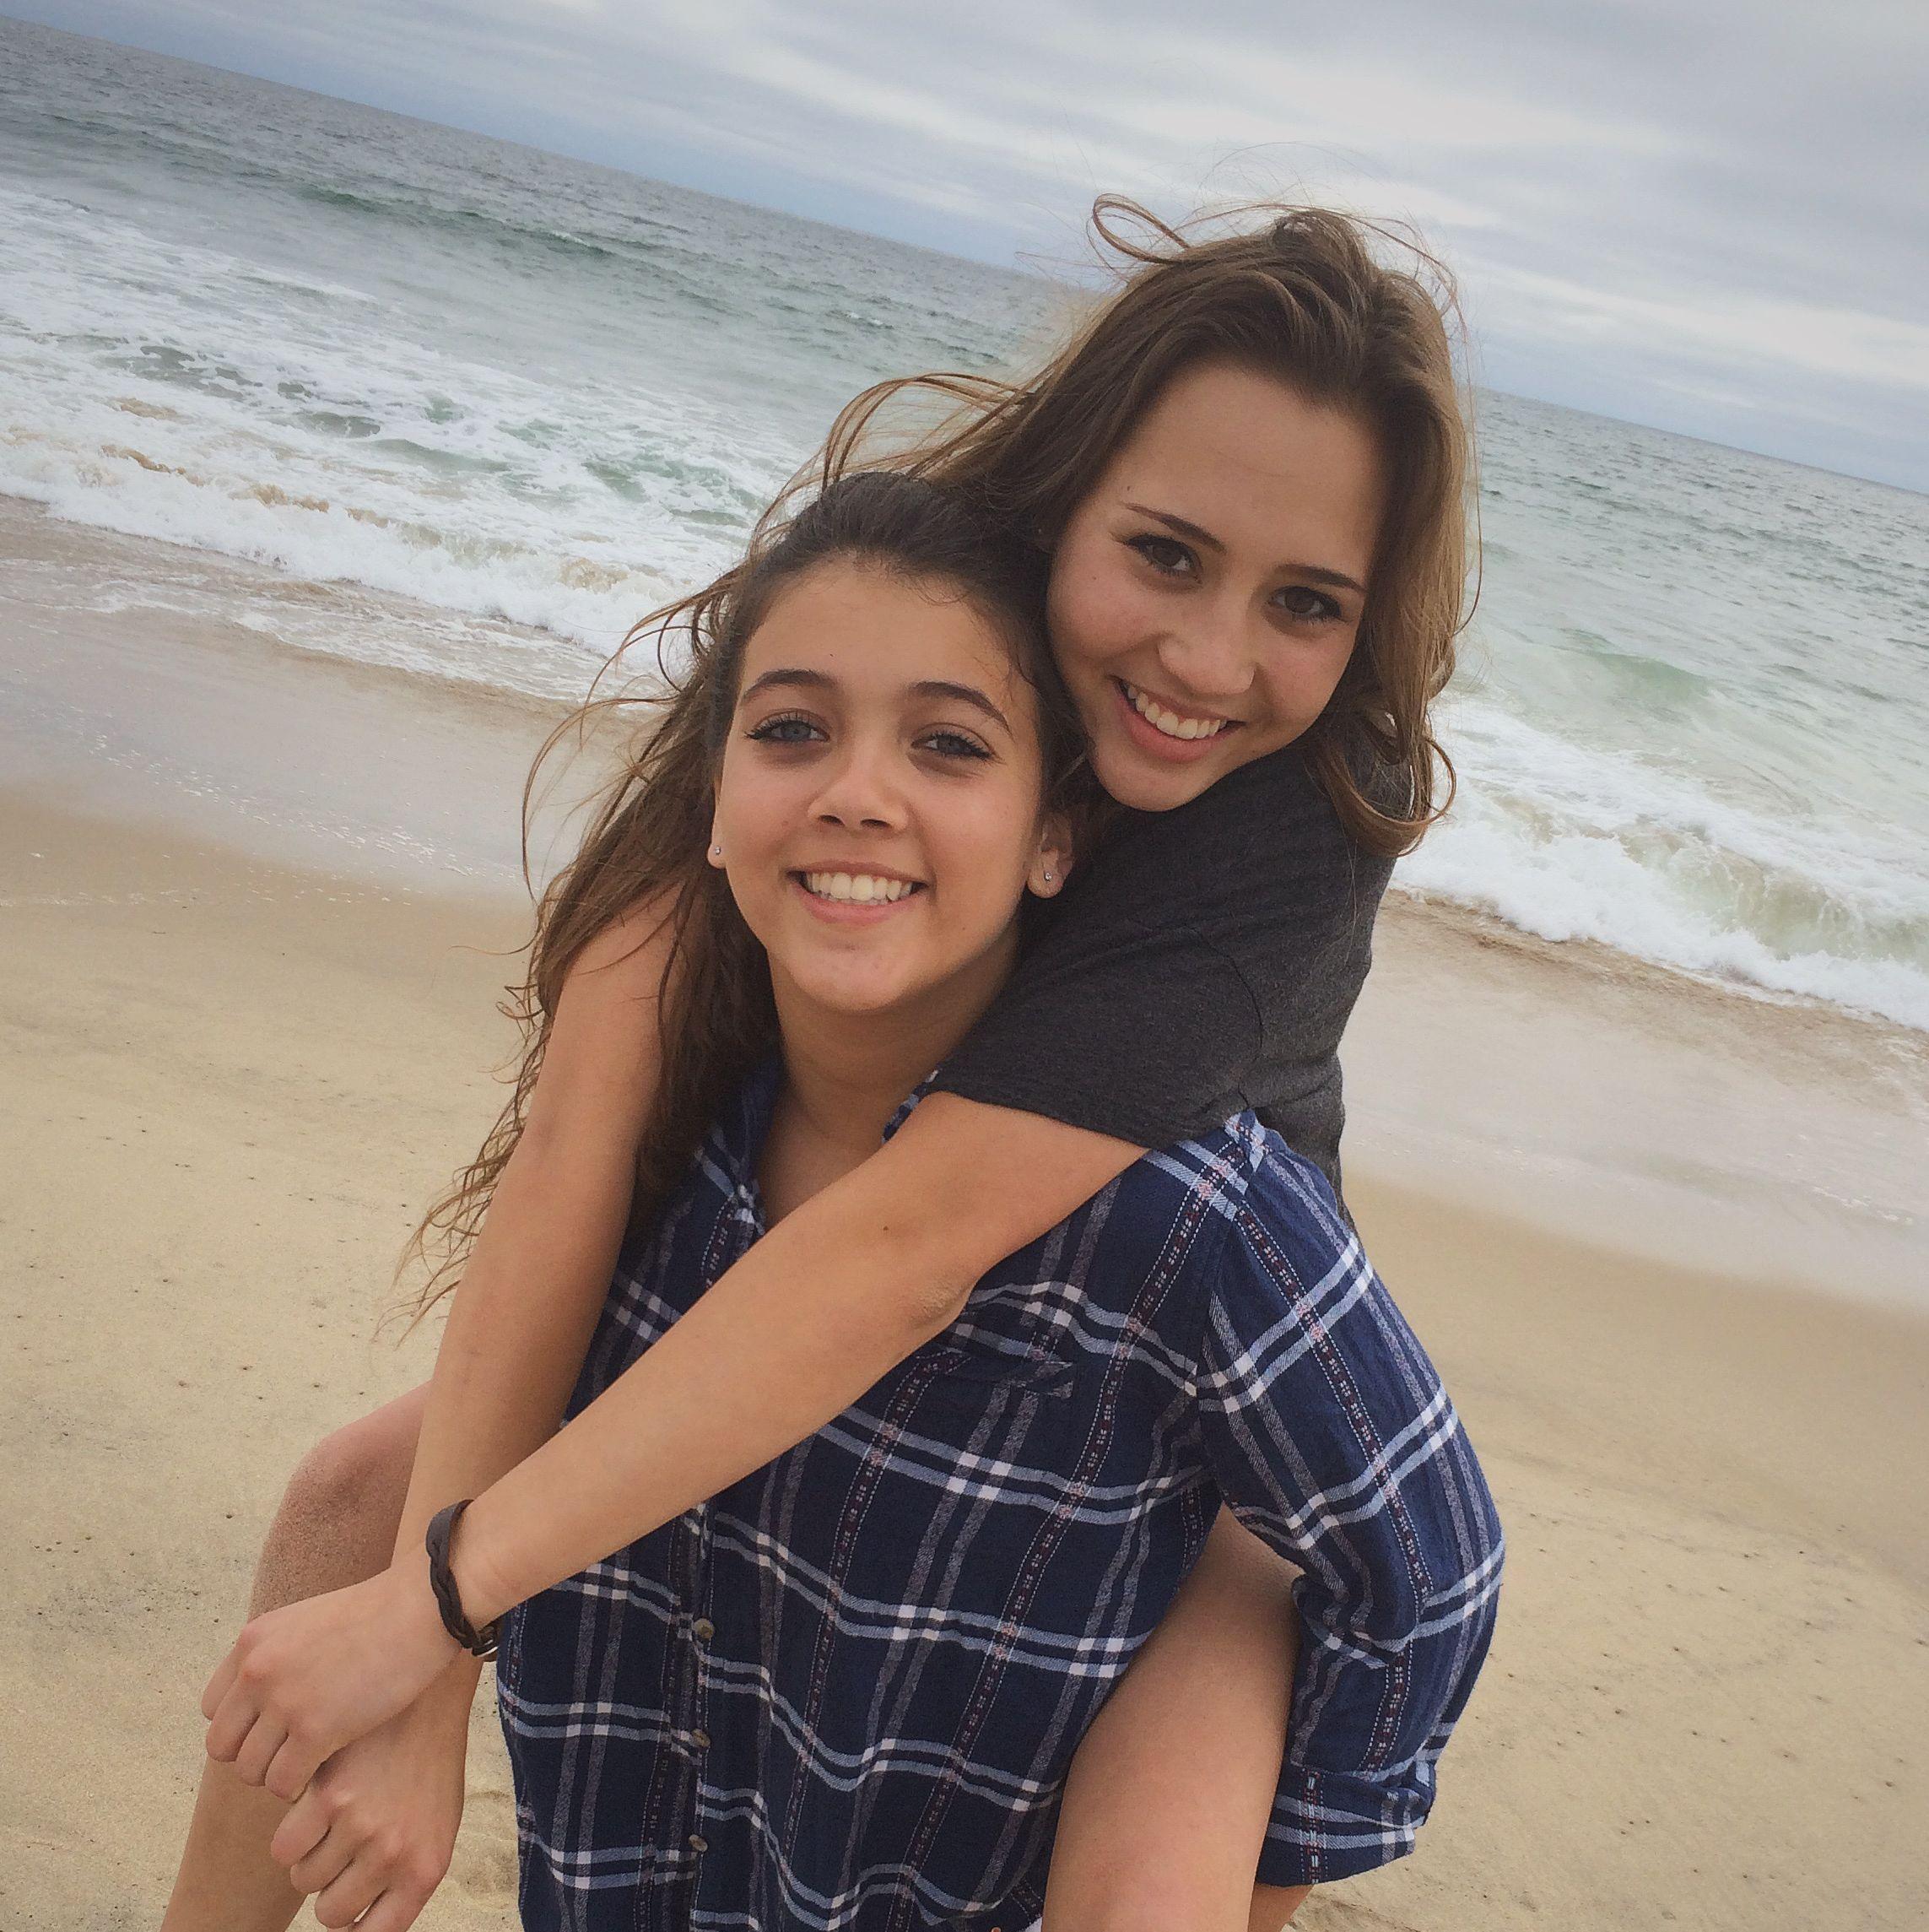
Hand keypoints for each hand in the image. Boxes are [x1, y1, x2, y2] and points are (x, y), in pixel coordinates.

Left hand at [201, 1556, 460, 1800]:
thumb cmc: (379, 1615)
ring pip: (250, 1770)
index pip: (214, 1709)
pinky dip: (297, 1788)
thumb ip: (278, 1655)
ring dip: (276, 1776)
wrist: (423, 1606)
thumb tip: (262, 1697)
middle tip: (290, 1754)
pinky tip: (322, 1774)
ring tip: (309, 1766)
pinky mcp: (316, 1729)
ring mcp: (285, 1700)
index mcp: (253, 1642)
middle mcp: (258, 1671)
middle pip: (223, 1746)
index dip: (243, 1727)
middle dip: (254, 1757)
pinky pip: (282, 1782)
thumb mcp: (309, 1621)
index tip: (275, 1729)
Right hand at [269, 1677, 474, 1931]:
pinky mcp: (326, 1796)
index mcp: (423, 1871)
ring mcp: (360, 1828)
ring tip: (330, 1816)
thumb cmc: (429, 1765)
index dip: (351, 1927)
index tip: (340, 1912)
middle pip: (329, 1912)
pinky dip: (292, 1831)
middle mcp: (393, 1856)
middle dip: (330, 1885)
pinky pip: (284, 1846)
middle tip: (340, 1845)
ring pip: (302, 1878)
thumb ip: (401, 1879)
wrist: (429, 1696)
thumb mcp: (435, 1827)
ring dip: (309, 1855)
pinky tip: (311, 1801)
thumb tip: (355, 1924)